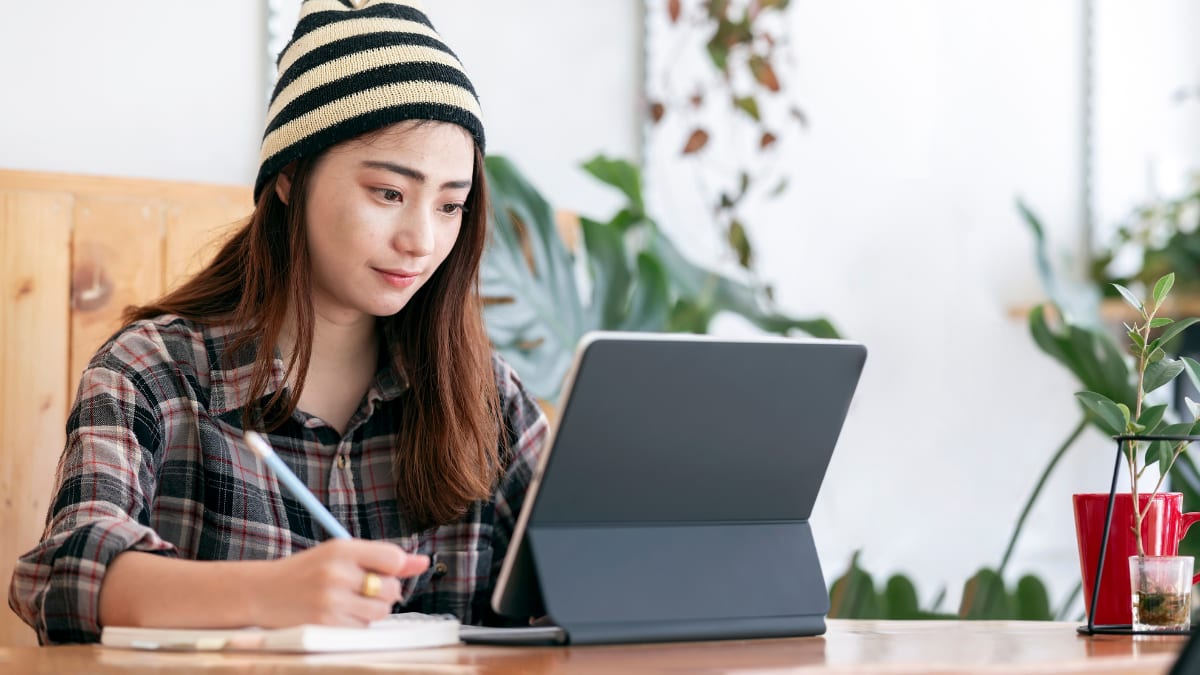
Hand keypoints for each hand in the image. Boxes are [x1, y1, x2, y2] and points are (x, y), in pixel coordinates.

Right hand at [250, 539, 428, 627]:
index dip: (396, 568)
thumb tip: (423, 562)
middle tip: (361, 589)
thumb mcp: (339, 554)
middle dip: (384, 592)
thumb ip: (381, 557)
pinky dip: (356, 626)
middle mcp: (336, 573)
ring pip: (380, 612)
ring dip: (371, 611)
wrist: (260, 592)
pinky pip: (362, 629)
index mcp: (341, 549)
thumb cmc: (306, 572)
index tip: (385, 572)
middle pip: (392, 588)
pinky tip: (337, 616)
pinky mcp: (325, 626)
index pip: (393, 558)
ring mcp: (330, 601)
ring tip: (348, 603)